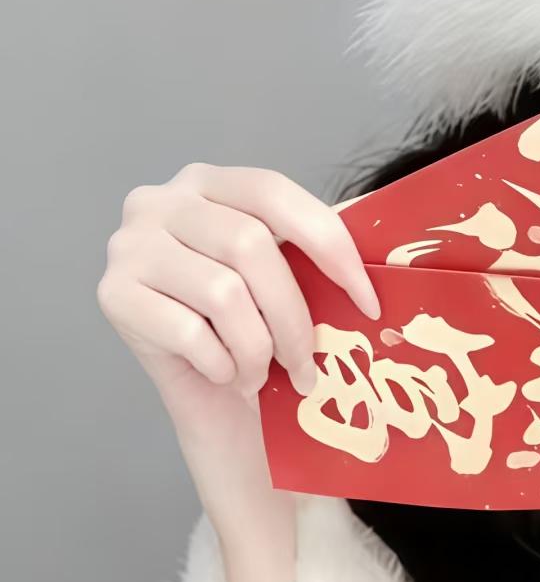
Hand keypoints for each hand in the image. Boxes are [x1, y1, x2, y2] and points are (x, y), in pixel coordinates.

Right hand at [99, 162, 377, 436]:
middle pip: (251, 245)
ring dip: (257, 349)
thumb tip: (384, 235)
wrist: (211, 399)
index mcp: (209, 182)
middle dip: (294, 317)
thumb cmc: (256, 329)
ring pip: (224, 294)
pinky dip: (222, 364)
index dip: (330, 246)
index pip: (276, 194)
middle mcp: (160, 201)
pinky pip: (190, 333)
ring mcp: (129, 246)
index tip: (367, 301)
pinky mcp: (113, 294)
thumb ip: (316, 247)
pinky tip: (225, 374)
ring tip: (263, 372)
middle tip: (309, 365)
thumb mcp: (289, 277)